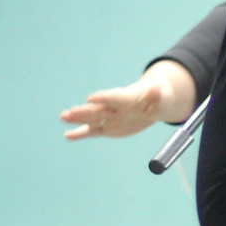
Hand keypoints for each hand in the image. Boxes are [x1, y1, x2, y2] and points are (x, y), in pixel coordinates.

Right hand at [60, 60, 197, 139]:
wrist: (154, 102)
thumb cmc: (159, 98)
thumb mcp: (162, 97)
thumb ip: (157, 96)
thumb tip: (156, 90)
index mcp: (128, 98)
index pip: (115, 97)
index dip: (104, 98)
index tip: (90, 98)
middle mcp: (115, 108)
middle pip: (99, 110)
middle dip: (85, 111)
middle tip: (70, 112)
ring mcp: (109, 118)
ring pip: (92, 120)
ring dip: (78, 119)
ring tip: (63, 117)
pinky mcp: (107, 128)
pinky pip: (93, 132)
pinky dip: (80, 134)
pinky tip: (68, 136)